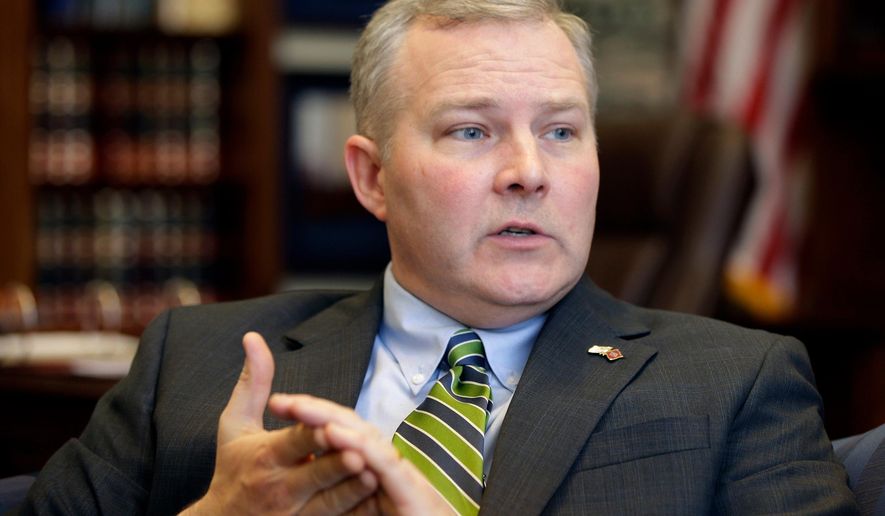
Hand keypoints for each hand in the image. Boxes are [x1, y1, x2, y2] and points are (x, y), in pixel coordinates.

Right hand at [181, 332, 377, 515]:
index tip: (332, 426)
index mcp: (265, 456)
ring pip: (329, 503)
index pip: (293, 442)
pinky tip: (376, 501)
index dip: (313, 435)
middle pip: (315, 474)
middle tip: (361, 454)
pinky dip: (355, 512)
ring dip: (352, 491)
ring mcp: (294, 513)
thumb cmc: (232, 466)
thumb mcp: (235, 423)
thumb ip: (253, 382)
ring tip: (375, 476)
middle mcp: (280, 486)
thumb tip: (253, 337)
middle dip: (337, 465)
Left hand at [270, 394, 454, 514]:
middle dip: (313, 409)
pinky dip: (357, 443)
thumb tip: (313, 468)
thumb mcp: (357, 505)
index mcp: (367, 464)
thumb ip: (336, 489)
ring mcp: (394, 470)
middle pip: (348, 425)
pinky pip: (380, 459)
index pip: (338, 430)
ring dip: (330, 418)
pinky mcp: (407, 485)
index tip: (277, 406)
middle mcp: (381, 461)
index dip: (309, 415)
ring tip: (300, 407)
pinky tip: (334, 433)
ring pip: (362, 434)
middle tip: (281, 401)